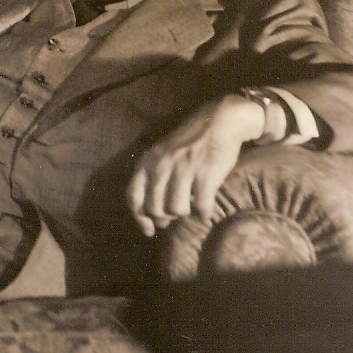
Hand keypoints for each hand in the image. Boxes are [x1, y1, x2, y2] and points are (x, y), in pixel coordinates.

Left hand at [126, 94, 265, 236]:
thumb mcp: (162, 153)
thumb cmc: (190, 141)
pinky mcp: (206, 173)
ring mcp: (183, 169)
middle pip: (155, 208)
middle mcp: (161, 165)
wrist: (219, 120)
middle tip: (173, 219)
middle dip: (164, 219)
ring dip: (185, 215)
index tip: (149, 231)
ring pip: (176, 210)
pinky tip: (206, 211)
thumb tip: (154, 213)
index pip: (133, 196)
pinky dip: (204, 214)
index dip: (139, 218)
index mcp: (147, 160)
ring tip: (191, 208)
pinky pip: (201, 206)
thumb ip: (154, 176)